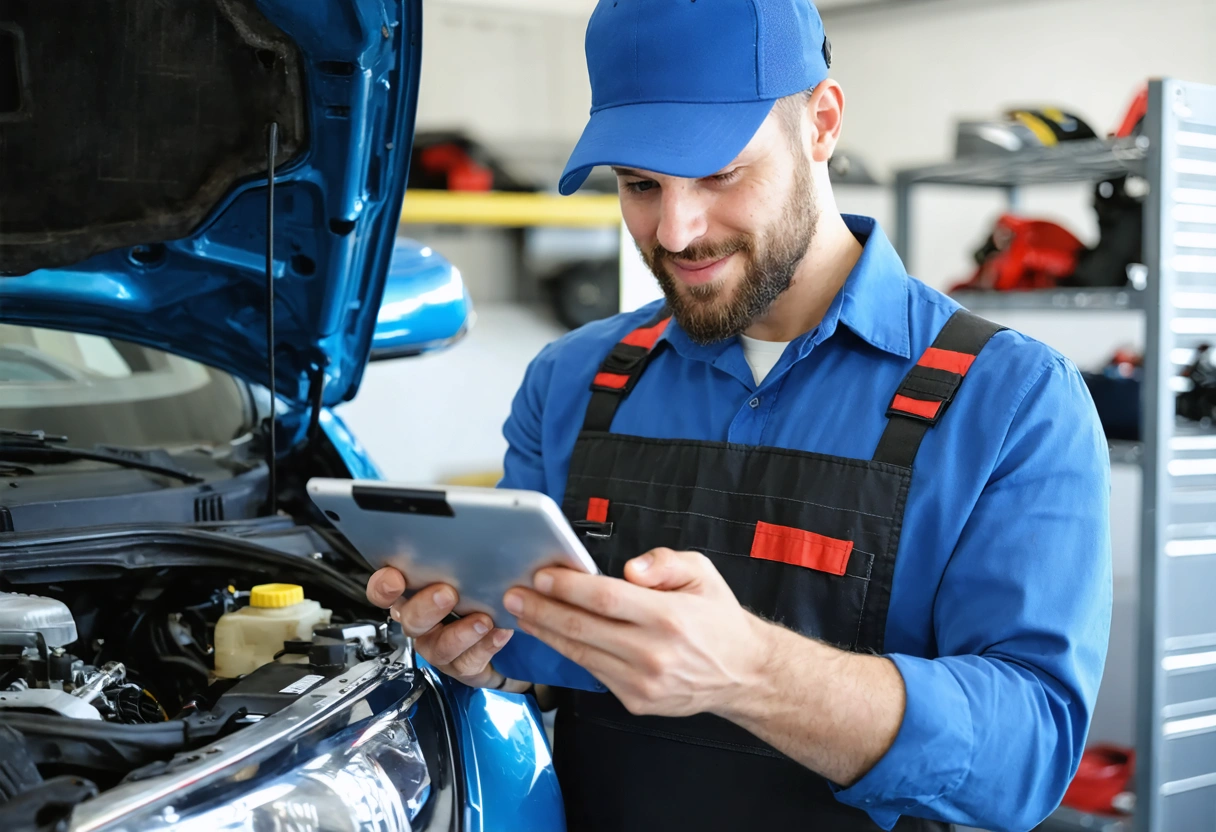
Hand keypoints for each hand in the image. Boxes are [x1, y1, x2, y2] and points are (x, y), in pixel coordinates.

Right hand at [366, 566, 528, 691]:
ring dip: (459, 634)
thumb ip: (456, 552)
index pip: (383, 591)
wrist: (494, 632)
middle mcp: (420, 622)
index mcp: (411, 595)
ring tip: (482, 620)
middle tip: (447, 593)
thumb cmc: (472, 592)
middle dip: (427, 607)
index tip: (395, 577)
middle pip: (410, 619)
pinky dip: (486, 646)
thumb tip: (467, 522)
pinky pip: (468, 662)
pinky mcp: (460, 665)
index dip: (384, 586)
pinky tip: (500, 632)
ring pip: (438, 647)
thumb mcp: (463, 567)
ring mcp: (438, 647)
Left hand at [503, 548, 766, 716]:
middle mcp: (653, 654)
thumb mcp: (702, 573)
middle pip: (582, 628)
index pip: (606, 599)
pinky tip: (553, 635)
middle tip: (513, 594)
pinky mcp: (635, 701)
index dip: (568, 587)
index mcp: (669, 617)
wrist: (743, 674)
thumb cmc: (718, 619)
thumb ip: (664, 562)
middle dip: (541, 610)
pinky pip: (593, 671)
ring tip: (522, 613)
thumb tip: (629, 569)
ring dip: (546, 632)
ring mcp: (642, 683)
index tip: (541, 576)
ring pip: (581, 654)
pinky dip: (570, 651)